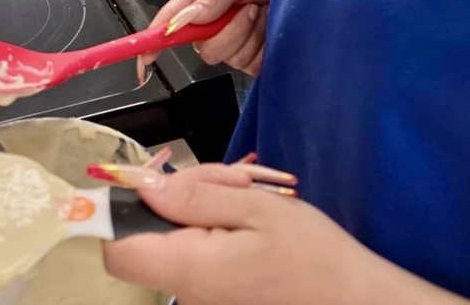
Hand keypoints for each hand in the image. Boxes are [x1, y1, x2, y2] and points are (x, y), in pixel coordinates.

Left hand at [104, 168, 469, 304]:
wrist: (353, 299)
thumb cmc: (309, 253)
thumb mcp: (253, 208)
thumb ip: (194, 195)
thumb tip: (141, 183)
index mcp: (187, 268)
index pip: (116, 251)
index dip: (118, 211)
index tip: (149, 178)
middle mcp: (183, 286)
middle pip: (148, 229)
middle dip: (179, 189)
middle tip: (230, 177)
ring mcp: (199, 289)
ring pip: (173, 231)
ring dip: (201, 198)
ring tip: (247, 190)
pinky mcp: (214, 285)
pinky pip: (194, 242)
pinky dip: (213, 217)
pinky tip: (246, 209)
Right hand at [143, 0, 277, 76]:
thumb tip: (183, 21)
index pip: (172, 20)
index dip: (157, 37)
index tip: (146, 55)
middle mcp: (213, 23)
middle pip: (202, 47)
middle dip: (227, 31)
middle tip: (249, 8)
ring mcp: (233, 43)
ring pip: (227, 56)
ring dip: (249, 34)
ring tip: (263, 11)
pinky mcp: (253, 58)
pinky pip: (248, 64)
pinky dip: (262, 46)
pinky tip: (270, 28)